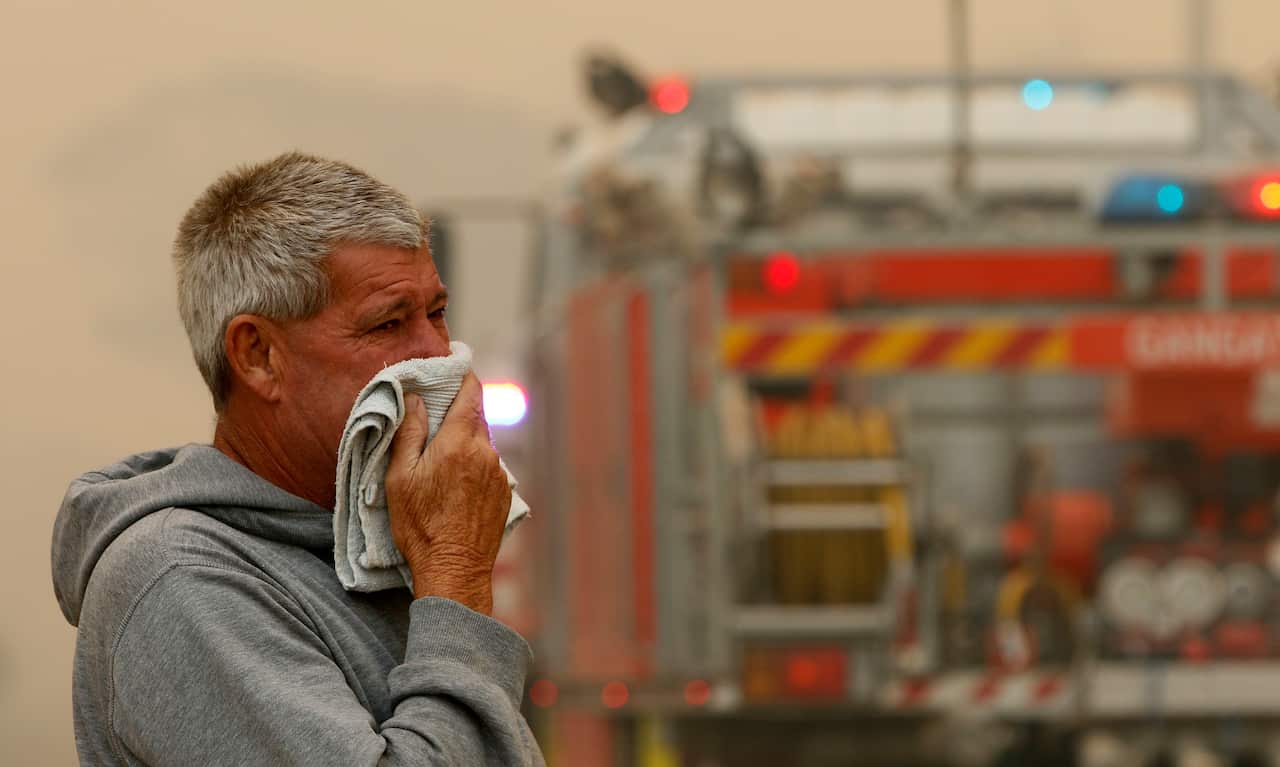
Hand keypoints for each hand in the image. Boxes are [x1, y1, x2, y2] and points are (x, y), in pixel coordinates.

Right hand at [386, 372, 510, 612]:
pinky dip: (474, 465)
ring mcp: (499, 474)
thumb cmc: (420, 526)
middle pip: (475, 418)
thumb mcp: (400, 477)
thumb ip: (409, 432)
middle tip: (435, 419)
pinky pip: (489, 467)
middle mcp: (486, 453)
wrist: (454, 570)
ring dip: (465, 443)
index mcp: (460, 443)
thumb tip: (417, 398)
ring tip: (440, 462)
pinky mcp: (504, 493)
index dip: (463, 375)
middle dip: (457, 414)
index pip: (470, 393)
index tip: (455, 365)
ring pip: (483, 444)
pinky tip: (455, 485)